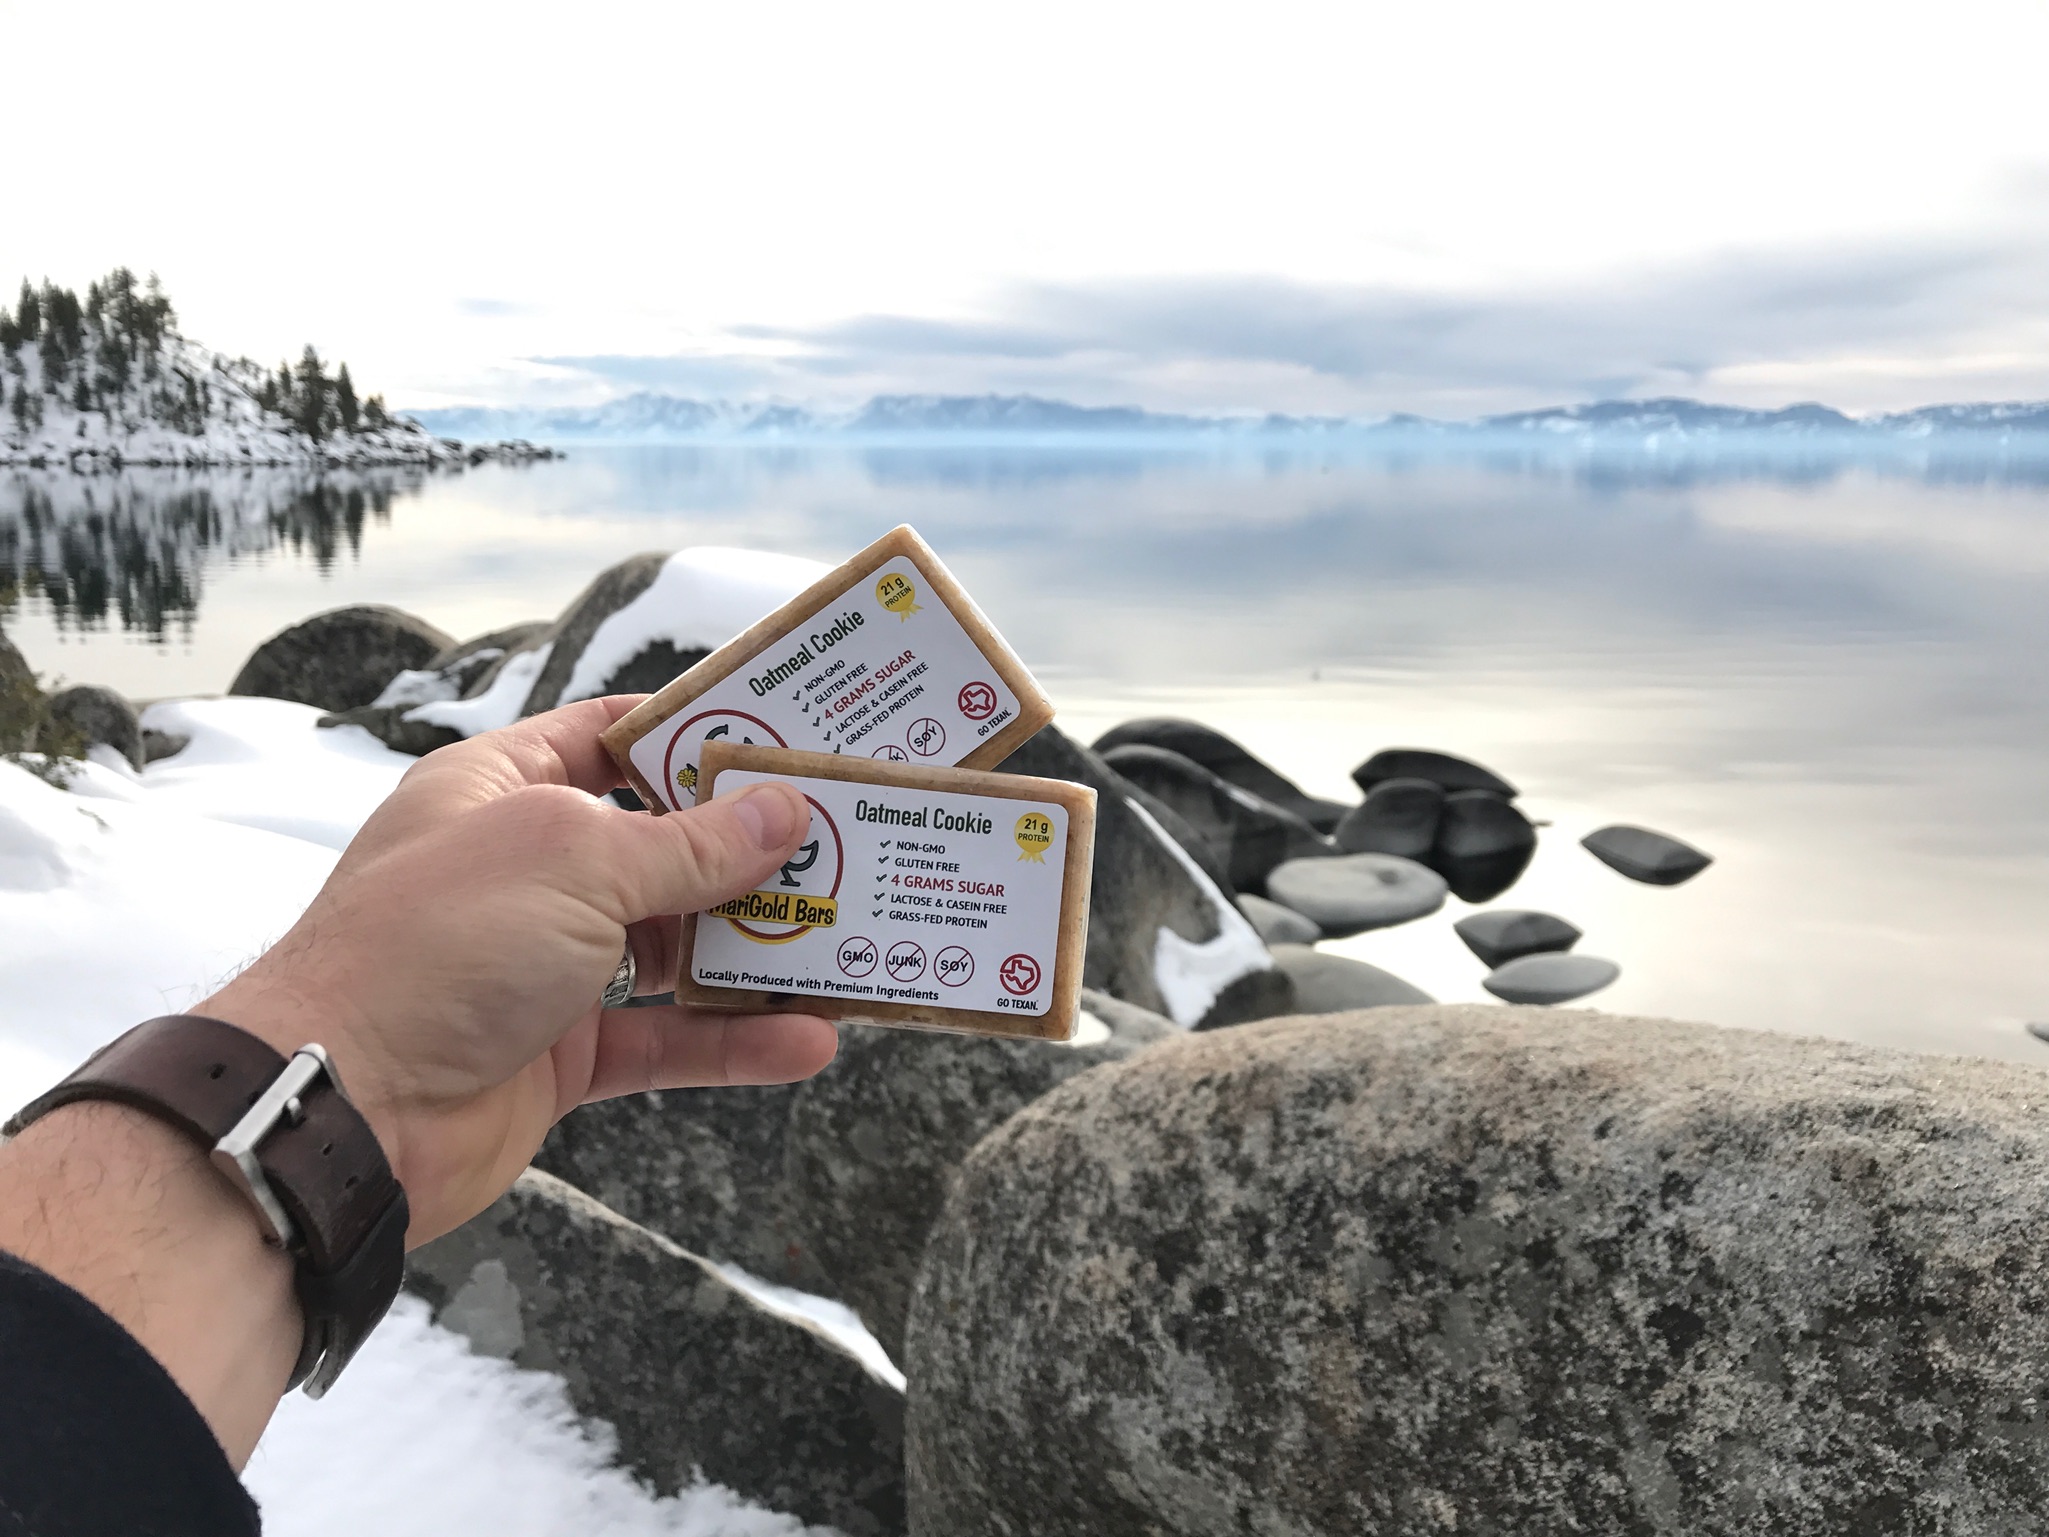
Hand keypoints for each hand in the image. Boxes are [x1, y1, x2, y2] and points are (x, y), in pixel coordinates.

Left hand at [198, 695, 838, 1244]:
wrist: (344, 1107)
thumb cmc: (437, 945)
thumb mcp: (576, 861)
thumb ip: (690, 842)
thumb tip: (785, 810)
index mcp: (505, 788)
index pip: (611, 735)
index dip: (697, 734)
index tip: (788, 736)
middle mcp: (527, 869)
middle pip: (661, 846)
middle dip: (751, 851)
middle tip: (846, 842)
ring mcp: (545, 964)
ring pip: (675, 947)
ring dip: (756, 951)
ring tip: (848, 939)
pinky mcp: (564, 1052)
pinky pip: (667, 1038)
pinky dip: (734, 1042)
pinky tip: (808, 1042)